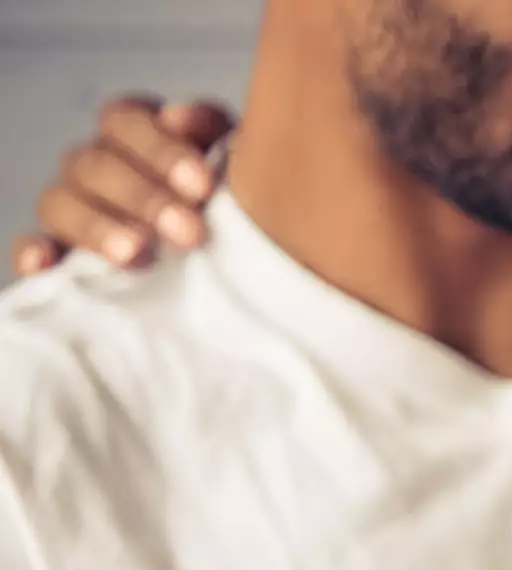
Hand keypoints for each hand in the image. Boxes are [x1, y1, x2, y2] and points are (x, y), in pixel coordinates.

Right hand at [13, 96, 233, 276]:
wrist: (240, 270)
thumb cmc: (236, 208)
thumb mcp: (242, 169)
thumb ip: (219, 137)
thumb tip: (181, 117)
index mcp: (137, 135)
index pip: (127, 120)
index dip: (161, 148)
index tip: (203, 186)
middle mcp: (97, 164)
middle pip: (96, 163)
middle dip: (144, 198)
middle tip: (189, 233)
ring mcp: (74, 207)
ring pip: (58, 201)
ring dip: (97, 225)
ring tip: (136, 254)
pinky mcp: (60, 253)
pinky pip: (30, 246)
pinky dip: (35, 251)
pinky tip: (47, 263)